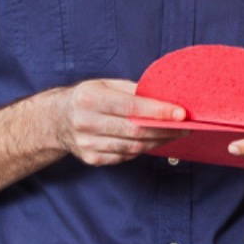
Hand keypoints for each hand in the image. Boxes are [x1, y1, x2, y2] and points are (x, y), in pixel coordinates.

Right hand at [49, 79, 183, 166]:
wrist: (57, 120)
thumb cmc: (89, 98)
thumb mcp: (107, 85)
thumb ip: (133, 90)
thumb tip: (166, 98)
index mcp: (89, 98)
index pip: (131, 107)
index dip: (159, 111)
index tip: (181, 113)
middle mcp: (85, 122)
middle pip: (134, 131)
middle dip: (165, 129)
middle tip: (186, 127)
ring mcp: (87, 144)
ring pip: (132, 147)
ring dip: (158, 141)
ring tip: (175, 134)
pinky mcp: (92, 158)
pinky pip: (125, 156)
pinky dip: (143, 149)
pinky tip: (155, 141)